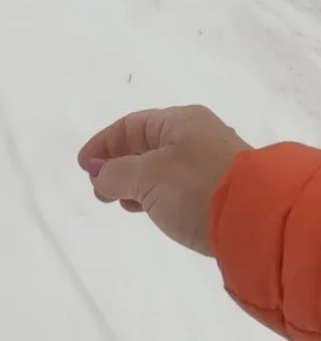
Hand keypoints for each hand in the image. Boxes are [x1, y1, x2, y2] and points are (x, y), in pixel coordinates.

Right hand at [77, 105, 250, 256]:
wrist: (256, 219)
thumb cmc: (195, 187)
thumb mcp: (145, 176)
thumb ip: (114, 173)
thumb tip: (99, 174)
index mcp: (180, 121)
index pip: (130, 126)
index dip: (102, 145)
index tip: (83, 167)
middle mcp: (197, 136)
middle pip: (145, 146)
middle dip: (116, 167)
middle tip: (100, 191)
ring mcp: (210, 163)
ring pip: (160, 168)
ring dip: (134, 184)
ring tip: (123, 204)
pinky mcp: (218, 189)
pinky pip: (175, 185)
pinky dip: (154, 194)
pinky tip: (148, 209)